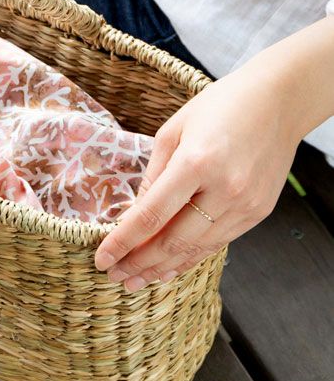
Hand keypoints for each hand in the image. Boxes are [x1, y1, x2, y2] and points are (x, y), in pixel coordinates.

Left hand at [93, 61, 304, 290]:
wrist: (277, 101)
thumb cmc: (219, 107)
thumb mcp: (172, 132)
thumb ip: (153, 176)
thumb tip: (132, 215)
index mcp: (196, 163)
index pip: (151, 215)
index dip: (123, 242)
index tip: (102, 259)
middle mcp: (224, 189)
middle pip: (173, 241)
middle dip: (139, 263)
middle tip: (115, 276)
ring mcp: (245, 204)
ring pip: (196, 249)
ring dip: (163, 268)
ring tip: (135, 279)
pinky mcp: (258, 212)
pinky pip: (217, 243)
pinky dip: (190, 258)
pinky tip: (169, 267)